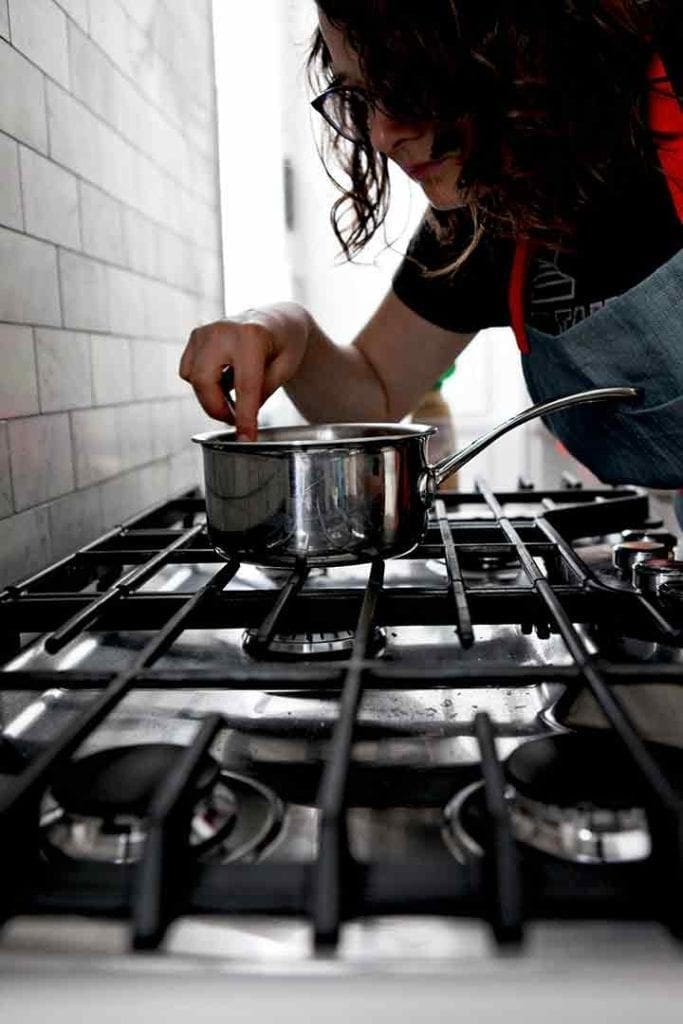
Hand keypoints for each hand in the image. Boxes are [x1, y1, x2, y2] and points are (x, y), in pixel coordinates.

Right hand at [179, 304, 309, 439]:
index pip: (244, 386)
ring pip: (194, 380)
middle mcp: (223, 330)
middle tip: (237, 420)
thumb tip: (241, 420)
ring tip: (235, 396)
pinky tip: (224, 380)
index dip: (244, 417)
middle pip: (205, 383)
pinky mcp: (195, 336)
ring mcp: (205, 331)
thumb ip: (262, 394)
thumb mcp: (285, 370)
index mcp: (251, 337)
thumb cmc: (285, 344)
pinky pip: (189, 371)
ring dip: (211, 397)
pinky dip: (203, 383)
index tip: (245, 438)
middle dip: (218, 410)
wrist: (277, 319)